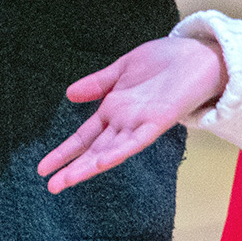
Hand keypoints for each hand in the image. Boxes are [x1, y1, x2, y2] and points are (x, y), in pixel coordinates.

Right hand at [39, 36, 227, 191]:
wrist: (199, 54)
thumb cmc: (165, 61)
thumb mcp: (123, 69)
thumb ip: (98, 84)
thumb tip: (69, 94)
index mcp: (114, 110)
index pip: (84, 137)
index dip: (64, 152)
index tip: (43, 168)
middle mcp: (125, 122)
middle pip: (93, 149)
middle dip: (71, 167)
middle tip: (50, 186)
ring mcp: (140, 123)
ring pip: (110, 150)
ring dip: (89, 166)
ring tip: (67, 181)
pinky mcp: (158, 121)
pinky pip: (136, 141)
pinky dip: (118, 151)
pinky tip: (101, 161)